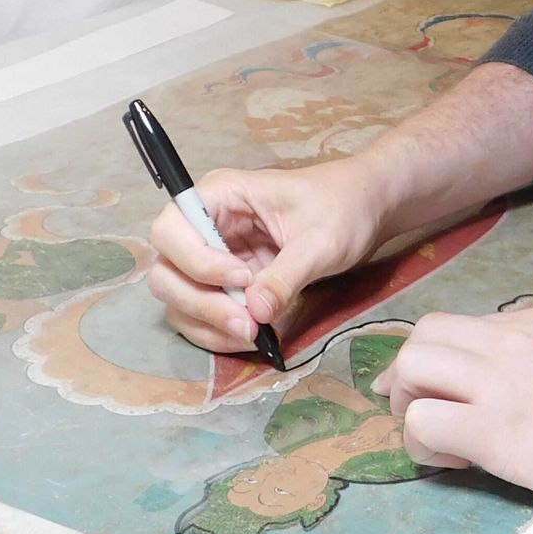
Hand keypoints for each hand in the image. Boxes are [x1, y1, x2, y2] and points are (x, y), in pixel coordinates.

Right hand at [148, 160, 385, 353]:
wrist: (365, 211)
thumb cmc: (342, 206)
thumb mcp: (320, 240)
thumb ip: (286, 276)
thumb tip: (255, 314)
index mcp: (220, 195)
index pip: (171, 229)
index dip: (196, 261)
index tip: (242, 278)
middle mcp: (205, 226)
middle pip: (167, 271)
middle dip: (201, 303)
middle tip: (247, 324)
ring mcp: (212, 258)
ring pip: (179, 298)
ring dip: (208, 324)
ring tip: (254, 335)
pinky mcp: (225, 284)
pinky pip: (202, 314)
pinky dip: (218, 331)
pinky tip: (253, 337)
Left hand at [373, 303, 532, 516]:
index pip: (465, 326)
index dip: (443, 361)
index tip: (440, 390)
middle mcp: (515, 339)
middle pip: (424, 336)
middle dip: (409, 377)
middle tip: (424, 416)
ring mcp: (504, 382)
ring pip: (411, 370)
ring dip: (409, 407)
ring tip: (440, 445)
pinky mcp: (501, 433)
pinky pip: (426, 425)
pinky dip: (425, 445)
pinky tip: (460, 466)